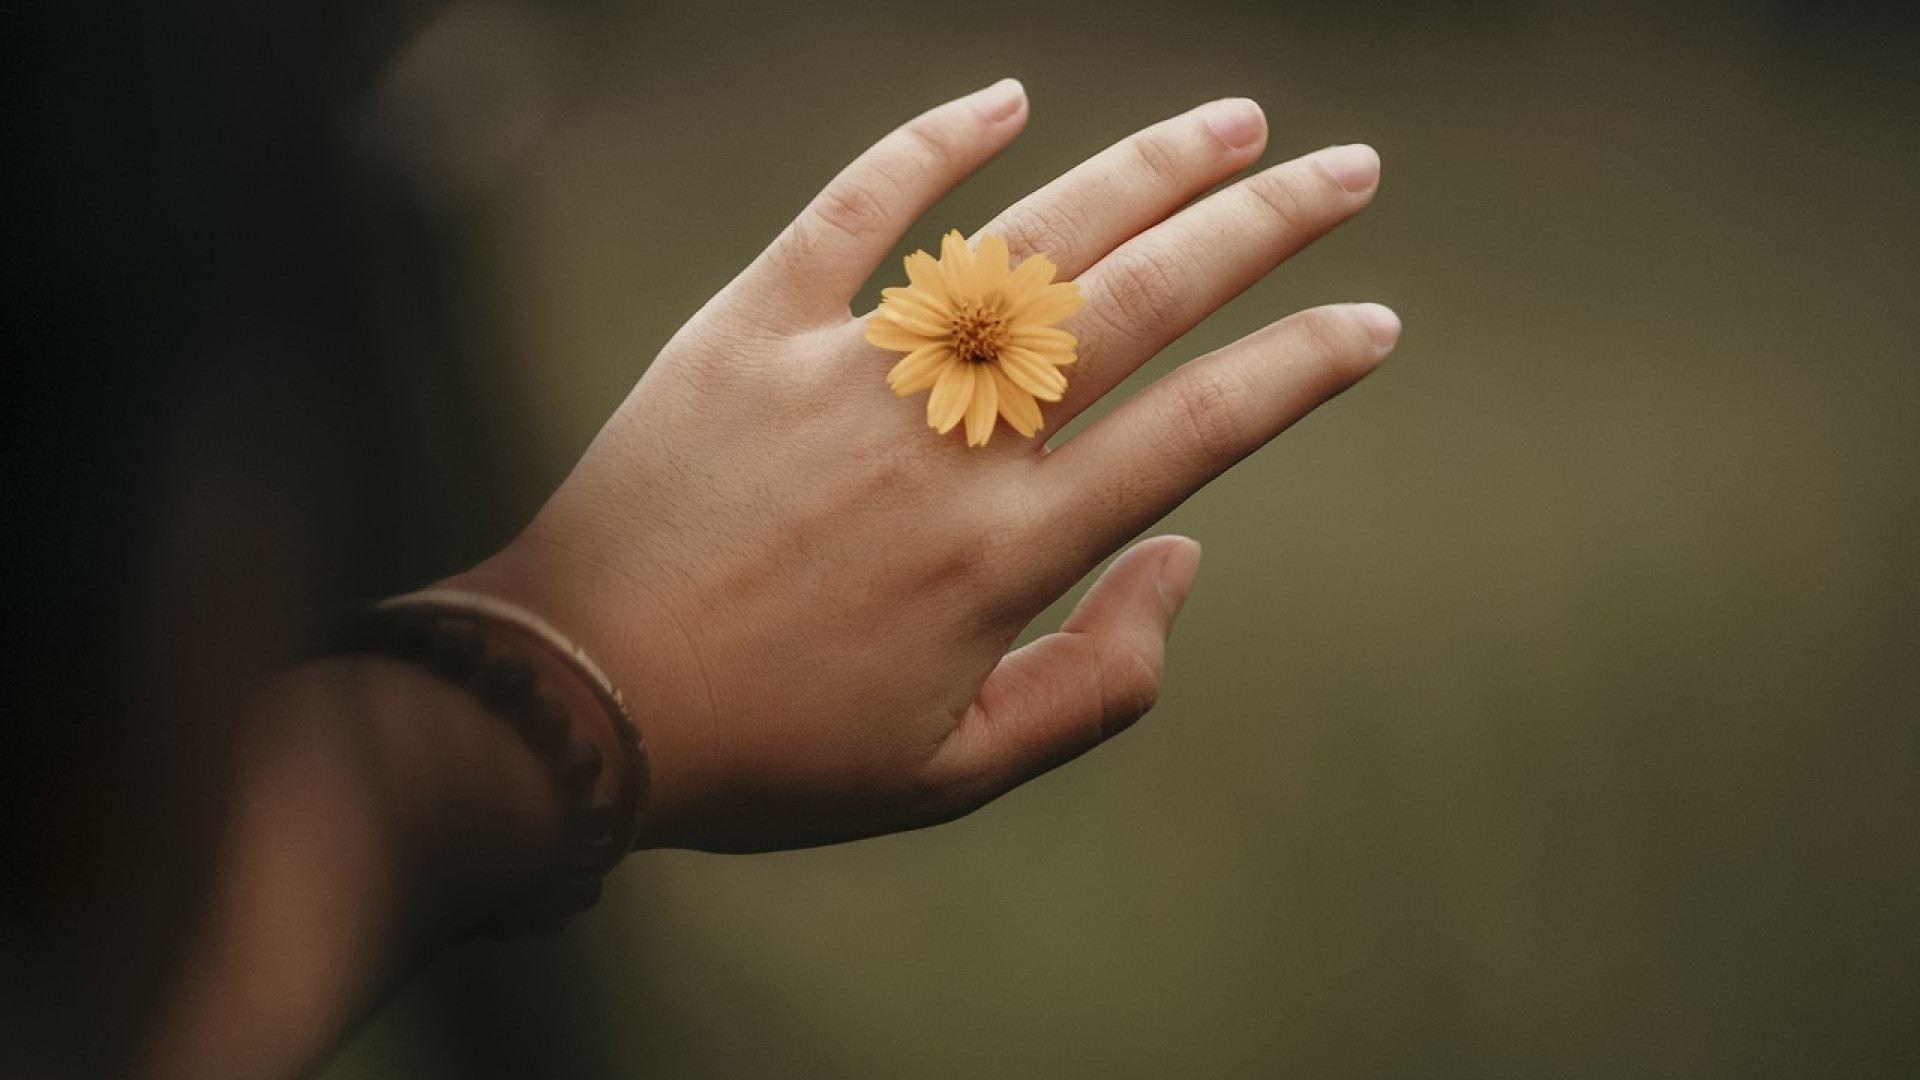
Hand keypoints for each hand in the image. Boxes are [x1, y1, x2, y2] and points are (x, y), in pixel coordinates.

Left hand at [450, 78, 1398, 851]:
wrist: (573, 699)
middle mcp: (948, 441)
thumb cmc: (770, 752)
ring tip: (1230, 122)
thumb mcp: (955, 771)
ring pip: (1027, 239)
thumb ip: (1099, 681)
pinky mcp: (751, 325)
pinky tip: (1006, 95)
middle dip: (1263, 225)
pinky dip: (930, 145)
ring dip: (1141, 170)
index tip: (1372, 320)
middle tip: (1348, 167)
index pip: (1199, 429)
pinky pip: (854, 211)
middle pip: (1141, 300)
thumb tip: (1184, 556)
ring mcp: (850, 369)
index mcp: (1006, 550)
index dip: (1301, 368)